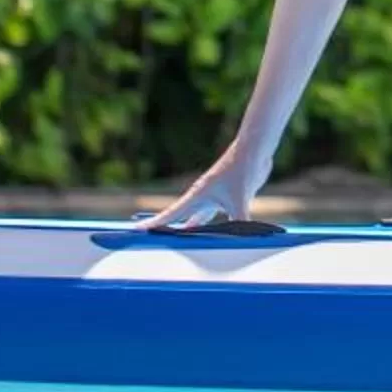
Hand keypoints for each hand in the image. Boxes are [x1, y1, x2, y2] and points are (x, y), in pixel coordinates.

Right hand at [136, 145, 272, 230]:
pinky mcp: (228, 197)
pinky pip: (217, 216)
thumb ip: (240, 222)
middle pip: (181, 217)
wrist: (254, 150)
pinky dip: (214, 226)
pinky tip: (216, 234)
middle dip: (168, 229)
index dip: (154, 223)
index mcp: (198, 195)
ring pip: (198, 218)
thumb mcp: (240, 200)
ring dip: (191, 228)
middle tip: (155, 240)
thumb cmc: (242, 169)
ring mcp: (215, 197)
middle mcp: (202, 197)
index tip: (138, 230)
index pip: (171, 214)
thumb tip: (244, 241)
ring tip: (181, 241)